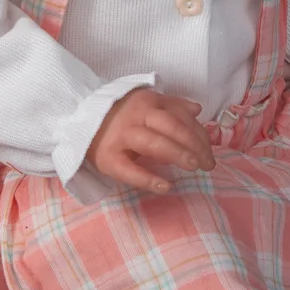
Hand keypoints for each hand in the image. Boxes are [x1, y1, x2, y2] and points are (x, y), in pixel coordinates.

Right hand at [86, 87, 214, 194]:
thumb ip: (172, 105)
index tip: (210, 151)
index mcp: (148, 102)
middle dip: (194, 145)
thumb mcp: (145, 104)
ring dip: (178, 154)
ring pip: (154, 143)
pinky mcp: (107, 158)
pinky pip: (129, 170)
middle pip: (172, 127)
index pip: (181, 117)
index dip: (200, 134)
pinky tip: (165, 186)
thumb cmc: (119, 115)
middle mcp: (135, 117)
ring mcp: (121, 137)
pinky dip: (148, 179)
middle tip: (208, 164)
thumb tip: (197, 109)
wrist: (79, 120)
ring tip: (194, 167)